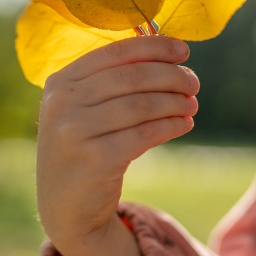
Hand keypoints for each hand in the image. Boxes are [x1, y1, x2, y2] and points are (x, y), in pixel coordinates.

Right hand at [36, 35, 198, 255]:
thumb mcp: (83, 110)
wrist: (65, 208)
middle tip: (193, 83)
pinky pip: (145, 134)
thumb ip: (112, 81)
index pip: (114, 52)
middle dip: (170, 76)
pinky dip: (170, 126)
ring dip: (174, 102)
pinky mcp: (95, 159)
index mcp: (61, 82)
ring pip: (142, 105)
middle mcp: (63, 103)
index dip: (154, 47)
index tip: (183, 50)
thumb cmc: (85, 148)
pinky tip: (184, 124)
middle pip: (132, 76)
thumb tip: (168, 56)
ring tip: (192, 104)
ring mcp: (76, 131)